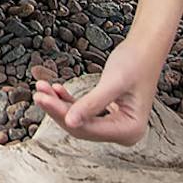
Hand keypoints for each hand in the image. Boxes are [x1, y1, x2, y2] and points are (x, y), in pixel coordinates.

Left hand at [35, 34, 164, 144]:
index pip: (87, 128)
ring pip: (80, 119)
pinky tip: (56, 88)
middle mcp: (124, 133)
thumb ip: (92, 104)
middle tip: (37, 92)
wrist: (145, 48)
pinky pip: (84, 111)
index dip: (61, 114)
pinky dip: (69, 100)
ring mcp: (116, 125)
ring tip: (41, 86)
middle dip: (57, 109)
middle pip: (82, 126)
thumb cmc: (134, 62)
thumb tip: (70, 123)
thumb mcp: (112, 82)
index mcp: (130, 131)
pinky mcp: (109, 115)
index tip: (41, 98)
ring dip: (59, 103)